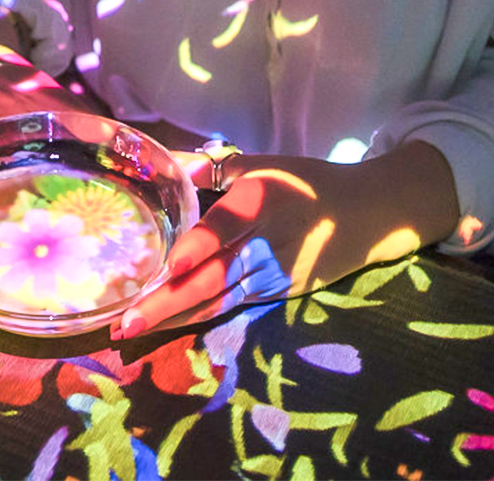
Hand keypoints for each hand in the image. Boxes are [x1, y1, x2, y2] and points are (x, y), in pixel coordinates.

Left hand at [112, 141, 460, 337]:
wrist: (367, 216)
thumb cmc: (307, 181)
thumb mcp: (263, 163)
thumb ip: (212, 166)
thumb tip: (166, 163)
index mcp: (263, 199)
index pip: (228, 223)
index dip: (201, 244)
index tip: (173, 263)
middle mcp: (267, 242)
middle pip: (215, 276)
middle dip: (169, 302)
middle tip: (126, 322)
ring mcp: (273, 275)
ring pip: (218, 300)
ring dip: (175, 318)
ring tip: (133, 331)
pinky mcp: (278, 294)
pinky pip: (231, 307)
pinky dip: (197, 317)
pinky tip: (166, 326)